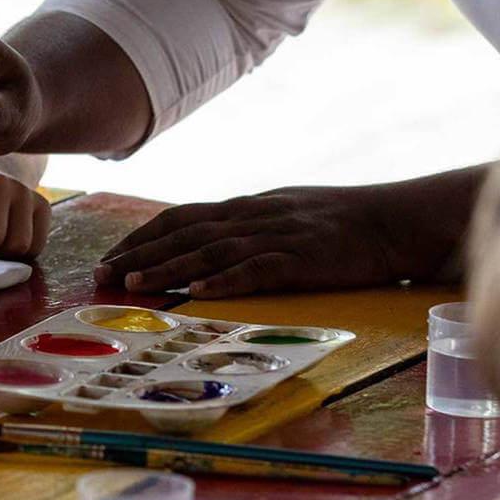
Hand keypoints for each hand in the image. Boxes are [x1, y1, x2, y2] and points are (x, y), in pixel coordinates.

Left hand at [94, 186, 399, 298]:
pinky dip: (224, 281)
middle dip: (140, 253)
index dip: (143, 236)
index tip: (111, 256)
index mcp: (246, 207)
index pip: (181, 217)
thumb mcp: (285, 213)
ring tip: (134, 284)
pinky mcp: (303, 258)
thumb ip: (248, 226)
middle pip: (184, 233)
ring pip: (211, 251)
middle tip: (102, 274)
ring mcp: (277, 236)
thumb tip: (210, 243)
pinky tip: (197, 293)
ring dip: (169, 268)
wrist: (396, 218)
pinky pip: (257, 269)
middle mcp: (253, 216)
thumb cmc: (343, 221)